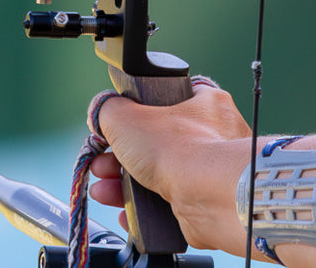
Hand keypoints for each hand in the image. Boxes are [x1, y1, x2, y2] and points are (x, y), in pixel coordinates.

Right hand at [87, 81, 254, 252]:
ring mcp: (211, 172)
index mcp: (204, 102)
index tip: (112, 131)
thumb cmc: (179, 149)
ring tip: (103, 191)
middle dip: (119, 158)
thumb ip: (109, 109)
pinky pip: (168, 205)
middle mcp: (214, 135)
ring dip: (125, 186)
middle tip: (100, 166)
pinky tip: (126, 212)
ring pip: (159, 176)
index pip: (165, 102)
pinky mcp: (206, 203)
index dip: (133, 117)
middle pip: (156, 144)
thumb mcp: (126, 115)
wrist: (211, 198)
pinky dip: (145, 210)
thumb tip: (103, 113)